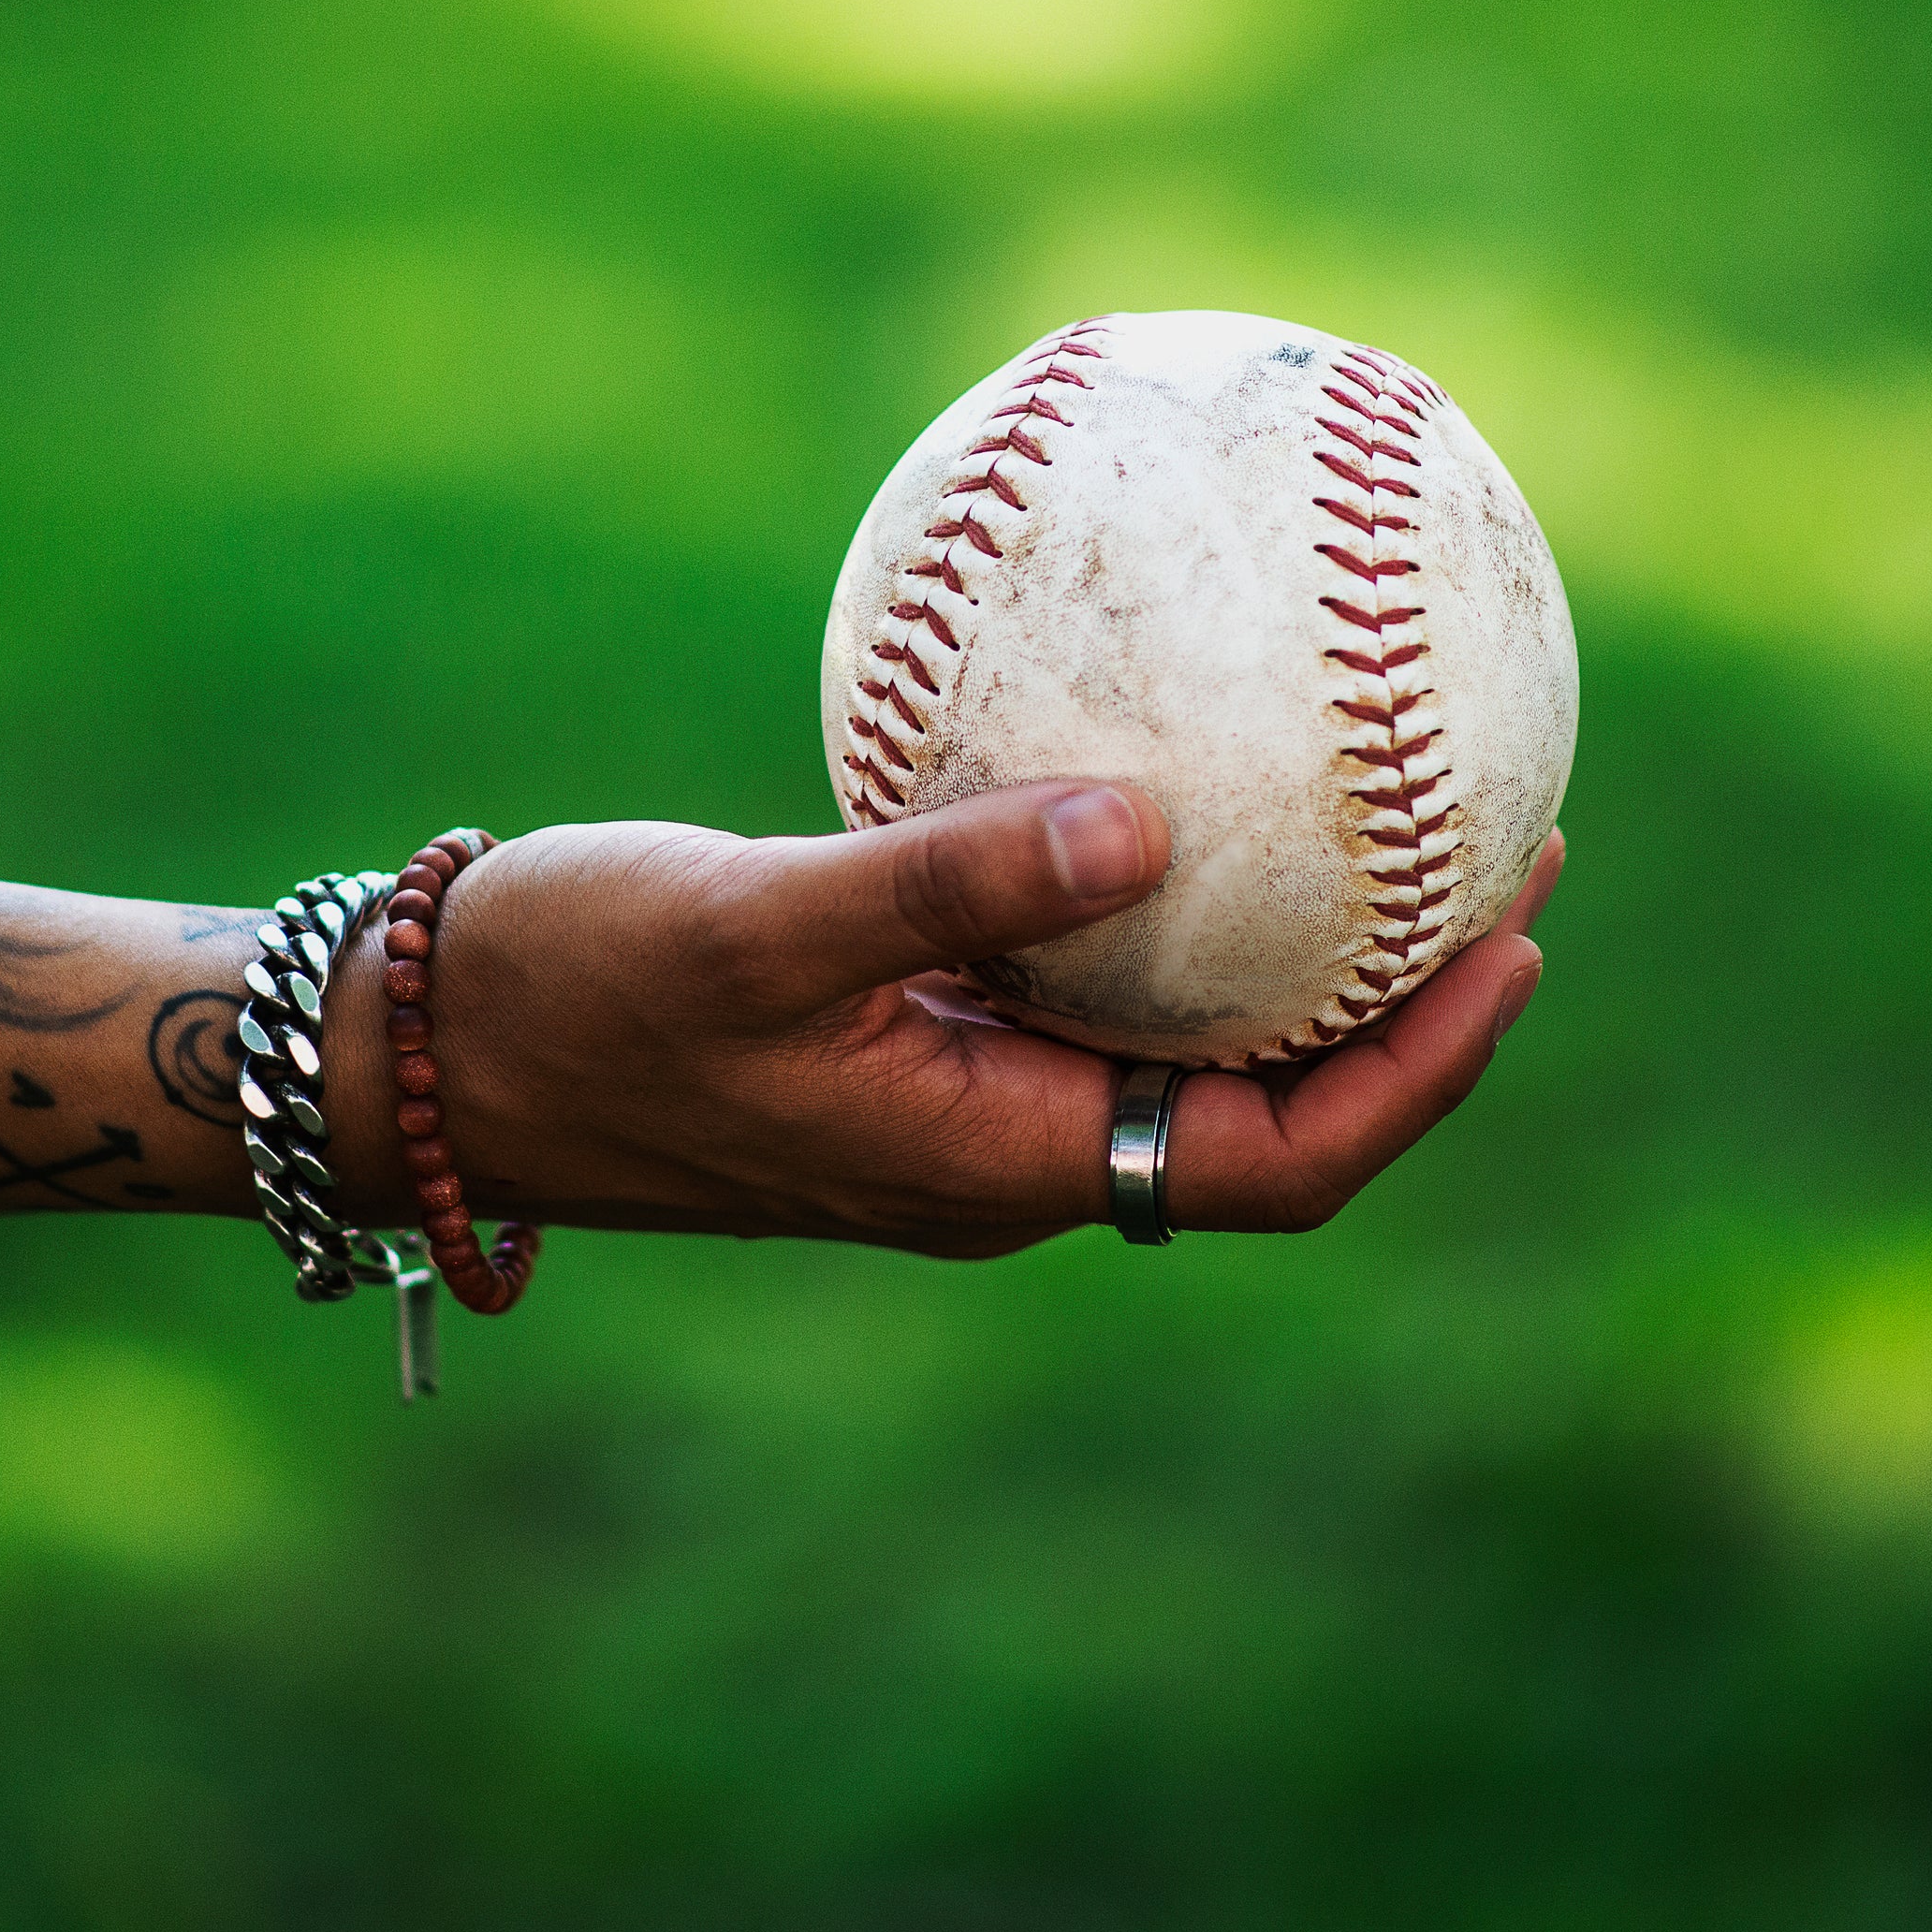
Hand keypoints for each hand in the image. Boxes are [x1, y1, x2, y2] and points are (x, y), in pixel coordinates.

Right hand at [377, 783, 1557, 1254]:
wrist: (418, 1047)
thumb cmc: (569, 993)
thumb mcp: (754, 927)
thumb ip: (947, 882)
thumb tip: (1153, 822)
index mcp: (999, 1161)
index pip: (1279, 1158)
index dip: (1420, 1069)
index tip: (1513, 938)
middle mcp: (1004, 1144)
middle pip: (1270, 1105)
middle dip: (1403, 999)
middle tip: (1501, 848)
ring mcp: (955, 1089)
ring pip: (1178, 1038)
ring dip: (1296, 949)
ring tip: (1384, 809)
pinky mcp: (902, 1025)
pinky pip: (1076, 967)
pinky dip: (1159, 891)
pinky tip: (1170, 770)